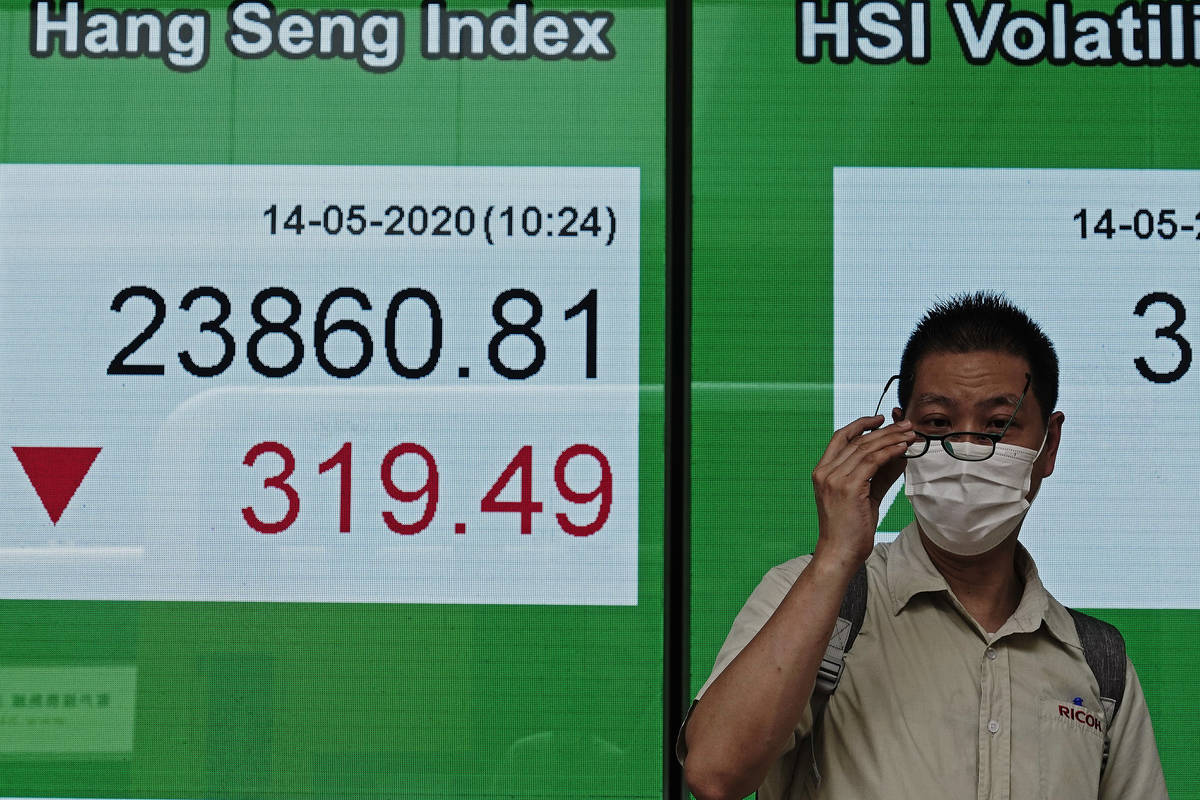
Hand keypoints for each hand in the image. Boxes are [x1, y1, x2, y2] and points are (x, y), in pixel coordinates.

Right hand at [811, 416, 913, 570]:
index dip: (860, 425)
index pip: (840, 438)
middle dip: (884, 429)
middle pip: (856, 440)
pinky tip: (903, 448)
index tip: (880, 420)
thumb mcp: (864, 496)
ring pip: (866, 448)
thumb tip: (899, 455)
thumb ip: (878, 475)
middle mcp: (825, 472)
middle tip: (906, 424)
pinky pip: (872, 461)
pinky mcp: (848, 487)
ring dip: (891, 438)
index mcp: (822, 472)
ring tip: (910, 434)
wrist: (839, 553)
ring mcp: (834, 479)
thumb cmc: (850, 529)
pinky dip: (890, 451)